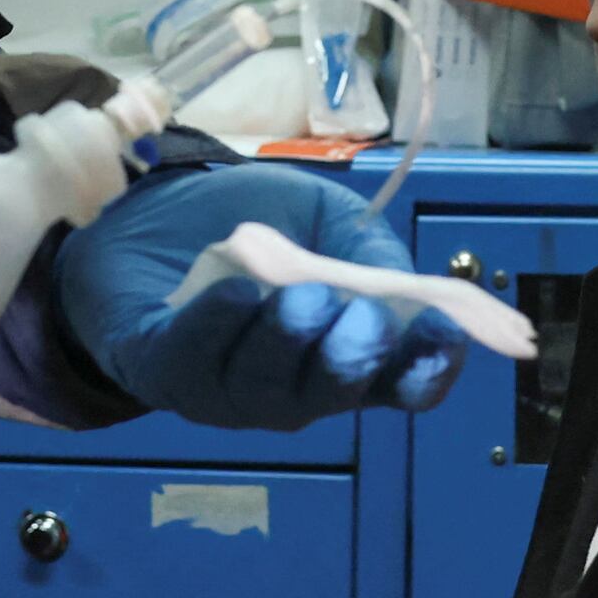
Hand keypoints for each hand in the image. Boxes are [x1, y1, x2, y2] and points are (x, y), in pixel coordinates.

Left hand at [55, 166, 473, 429]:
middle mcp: (295, 388)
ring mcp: (229, 390)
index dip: (428, 366)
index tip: (445, 329)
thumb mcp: (325, 218)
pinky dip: (218, 329)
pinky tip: (236, 294)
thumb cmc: (253, 221)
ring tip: (302, 298)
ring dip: (287, 342)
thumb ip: (368, 251)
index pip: (401, 384)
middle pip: (334, 392)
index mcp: (348, 355)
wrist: (151, 205)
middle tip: (365, 316)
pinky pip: (193, 362)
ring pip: (265, 385)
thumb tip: (405, 291)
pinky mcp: (164, 371)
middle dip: (353, 357)